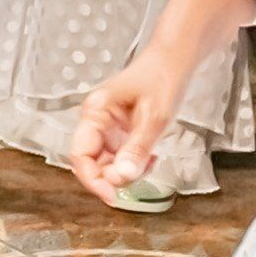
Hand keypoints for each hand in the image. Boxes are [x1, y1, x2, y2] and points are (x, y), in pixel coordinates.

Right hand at [69, 45, 186, 203]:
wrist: (175, 61)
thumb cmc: (162, 79)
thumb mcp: (154, 117)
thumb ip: (137, 149)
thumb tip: (122, 178)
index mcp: (94, 113)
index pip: (80, 155)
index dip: (93, 179)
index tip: (112, 196)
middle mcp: (95, 121)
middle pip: (91, 163)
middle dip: (113, 177)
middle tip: (139, 176)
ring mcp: (106, 128)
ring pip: (106, 163)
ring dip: (126, 172)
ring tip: (150, 163)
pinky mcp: (119, 132)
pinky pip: (119, 157)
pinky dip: (133, 164)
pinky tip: (150, 158)